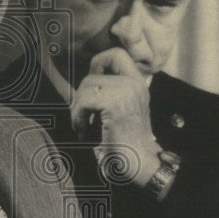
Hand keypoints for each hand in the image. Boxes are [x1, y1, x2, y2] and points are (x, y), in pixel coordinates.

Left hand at [71, 47, 160, 187]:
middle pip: (93, 73)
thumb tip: (86, 80)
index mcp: (138, 82)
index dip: (98, 63)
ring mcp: (127, 92)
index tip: (92, 86)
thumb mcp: (123, 109)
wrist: (140, 163)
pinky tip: (83, 129)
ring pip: (86, 86)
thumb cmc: (126, 141)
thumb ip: (112, 91)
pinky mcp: (116, 105)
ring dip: (78, 107)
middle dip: (82, 95)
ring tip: (83, 125)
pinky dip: (78, 116)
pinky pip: (84, 100)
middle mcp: (135, 83)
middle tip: (83, 115)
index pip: (117, 53)